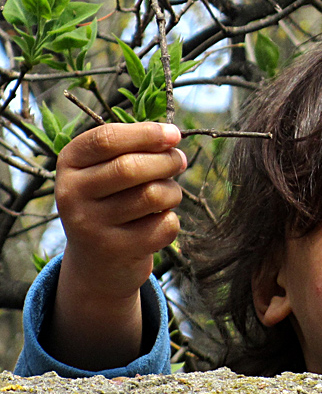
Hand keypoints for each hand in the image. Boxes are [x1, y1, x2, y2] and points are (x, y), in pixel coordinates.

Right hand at [43, 122, 185, 369]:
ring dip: (173, 191)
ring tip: (170, 193)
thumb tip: (172, 138)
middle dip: (166, 160)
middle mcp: (71, 194)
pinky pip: (164, 226)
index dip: (147, 133)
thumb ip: (134, 149)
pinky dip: (172, 220)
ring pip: (152, 196)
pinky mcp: (115, 251)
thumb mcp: (108, 169)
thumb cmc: (112, 200)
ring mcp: (90, 226)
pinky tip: (159, 221)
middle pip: (130, 168)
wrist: (97, 261)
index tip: (174, 134)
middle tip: (179, 160)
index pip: (106, 139)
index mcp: (69, 163)